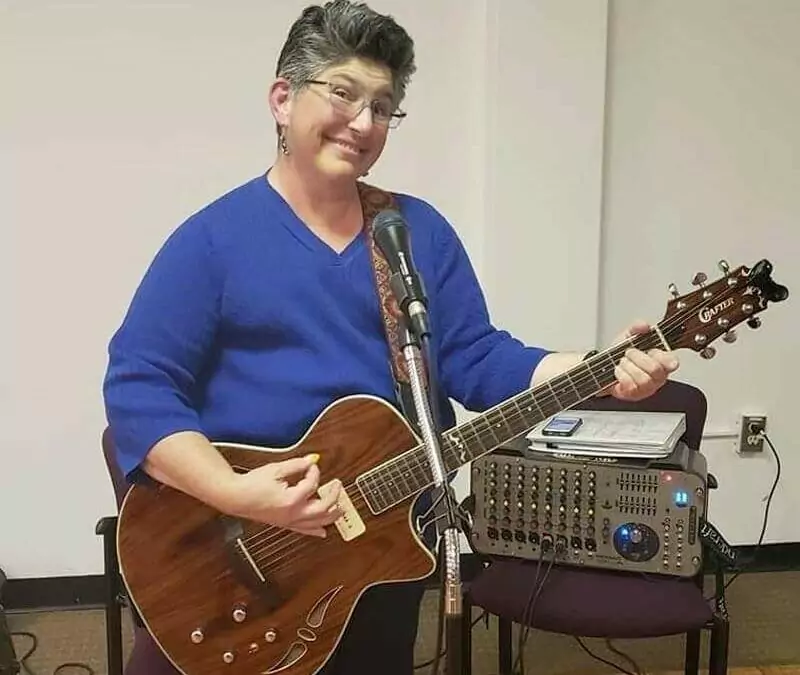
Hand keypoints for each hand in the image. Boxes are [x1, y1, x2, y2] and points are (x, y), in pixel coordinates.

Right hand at [226, 454, 342, 537]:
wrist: (236, 497)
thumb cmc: (252, 484)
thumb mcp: (276, 469)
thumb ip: (297, 465)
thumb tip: (312, 460)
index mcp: (292, 499)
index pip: (312, 483)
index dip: (314, 471)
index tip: (312, 465)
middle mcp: (294, 514)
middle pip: (324, 508)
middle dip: (334, 496)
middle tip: (338, 486)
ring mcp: (290, 521)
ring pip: (318, 522)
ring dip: (332, 515)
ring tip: (341, 508)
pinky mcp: (285, 524)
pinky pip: (304, 530)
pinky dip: (316, 530)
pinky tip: (323, 532)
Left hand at [605, 320, 679, 401]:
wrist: (604, 368)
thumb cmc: (621, 355)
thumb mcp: (627, 337)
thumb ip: (636, 328)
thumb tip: (644, 325)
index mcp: (661, 361)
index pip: (671, 362)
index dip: (670, 361)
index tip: (667, 360)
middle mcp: (657, 376)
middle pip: (654, 369)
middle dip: (637, 357)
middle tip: (629, 353)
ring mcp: (647, 387)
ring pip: (642, 379)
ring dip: (628, 367)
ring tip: (622, 362)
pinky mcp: (635, 395)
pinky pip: (630, 385)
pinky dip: (621, 375)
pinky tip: (619, 371)